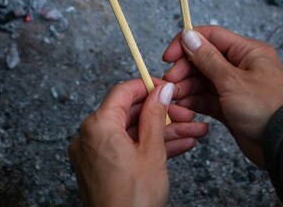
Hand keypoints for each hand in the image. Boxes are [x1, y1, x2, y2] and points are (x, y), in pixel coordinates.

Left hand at [68, 78, 207, 206]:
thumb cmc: (133, 201)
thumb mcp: (152, 151)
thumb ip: (156, 115)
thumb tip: (162, 90)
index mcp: (98, 125)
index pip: (123, 92)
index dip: (148, 87)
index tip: (168, 88)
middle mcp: (89, 136)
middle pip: (130, 113)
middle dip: (163, 114)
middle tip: (187, 114)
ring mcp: (94, 154)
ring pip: (133, 133)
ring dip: (163, 132)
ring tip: (193, 132)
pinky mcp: (100, 170)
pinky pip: (126, 150)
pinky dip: (149, 148)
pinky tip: (180, 146)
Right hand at [163, 26, 282, 167]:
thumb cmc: (265, 109)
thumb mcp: (232, 81)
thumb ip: (207, 58)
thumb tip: (189, 36)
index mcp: (247, 52)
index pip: (211, 37)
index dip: (187, 43)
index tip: (169, 56)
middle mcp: (241, 66)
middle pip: (204, 59)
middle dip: (185, 69)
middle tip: (170, 81)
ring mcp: (236, 87)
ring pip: (204, 80)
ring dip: (187, 87)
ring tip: (174, 97)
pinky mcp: (231, 107)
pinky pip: (208, 98)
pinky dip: (195, 101)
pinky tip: (184, 106)